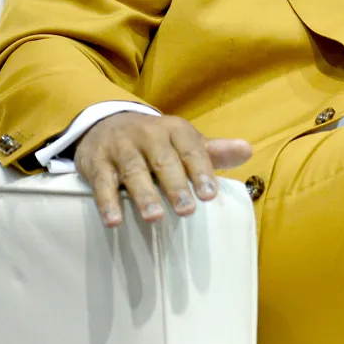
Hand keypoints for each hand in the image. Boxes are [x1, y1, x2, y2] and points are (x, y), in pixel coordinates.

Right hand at [74, 112, 251, 227]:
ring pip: (133, 170)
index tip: (210, 195)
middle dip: (175, 185)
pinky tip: (114, 220)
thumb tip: (248, 151)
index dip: (201, 171)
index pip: (191, 149)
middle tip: (186, 210)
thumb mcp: (185, 141)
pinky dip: (107, 201)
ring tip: (154, 217)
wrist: (107, 122)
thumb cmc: (157, 142)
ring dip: (143, 194)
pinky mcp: (96, 161)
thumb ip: (215, 151)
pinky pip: (101, 182)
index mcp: (174, 130)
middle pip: (163, 160)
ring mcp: (120, 147)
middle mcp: (147, 134)